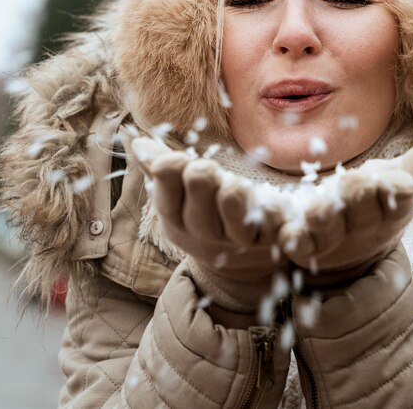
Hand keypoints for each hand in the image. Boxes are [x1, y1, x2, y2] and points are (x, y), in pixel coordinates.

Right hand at [131, 138, 284, 283]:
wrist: (240, 270)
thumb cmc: (208, 219)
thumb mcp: (181, 203)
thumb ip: (161, 172)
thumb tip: (138, 142)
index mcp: (174, 217)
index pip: (166, 172)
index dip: (176, 161)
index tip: (186, 164)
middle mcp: (202, 233)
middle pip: (199, 178)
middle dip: (207, 169)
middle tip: (214, 175)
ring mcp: (236, 241)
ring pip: (233, 195)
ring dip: (237, 184)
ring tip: (239, 190)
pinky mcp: (269, 244)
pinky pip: (273, 214)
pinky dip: (274, 206)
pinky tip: (271, 207)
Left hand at [278, 133, 412, 277]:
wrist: (344, 251)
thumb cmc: (374, 209)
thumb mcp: (400, 186)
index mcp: (390, 210)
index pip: (399, 197)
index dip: (396, 190)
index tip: (397, 181)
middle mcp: (362, 228)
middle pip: (362, 210)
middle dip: (359, 196)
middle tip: (354, 183)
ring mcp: (330, 240)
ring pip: (326, 229)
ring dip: (323, 219)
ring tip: (315, 210)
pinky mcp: (300, 245)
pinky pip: (294, 242)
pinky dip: (288, 234)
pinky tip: (282, 227)